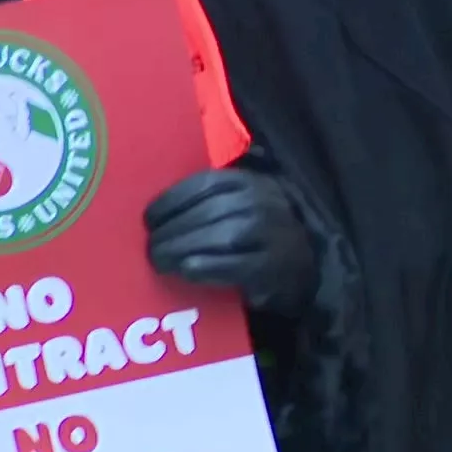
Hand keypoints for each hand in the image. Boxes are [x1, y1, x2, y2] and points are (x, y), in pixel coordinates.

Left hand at [144, 168, 315, 309]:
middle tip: (151, 247)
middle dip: (173, 230)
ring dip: (183, 249)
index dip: (172, 200)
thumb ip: (207, 201)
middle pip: (208, 212)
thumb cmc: (256, 233)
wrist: (302, 265)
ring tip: (160, 260)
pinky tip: (186, 270)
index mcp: (250, 181)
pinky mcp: (272, 268)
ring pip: (220, 236)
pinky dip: (206, 267)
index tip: (149, 218)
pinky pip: (234, 266)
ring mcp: (271, 234)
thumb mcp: (240, 204)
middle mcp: (263, 202)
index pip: (205, 184)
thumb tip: (155, 214)